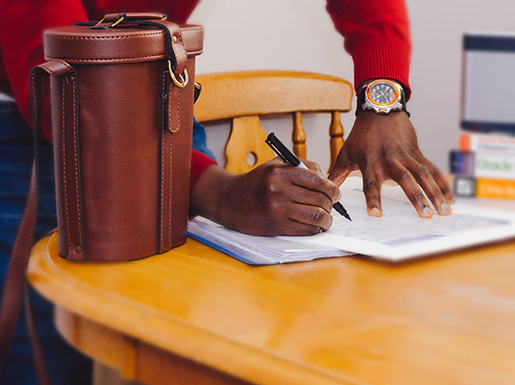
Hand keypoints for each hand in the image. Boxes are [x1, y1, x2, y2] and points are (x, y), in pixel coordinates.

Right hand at [190, 158, 341, 235]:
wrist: (230, 200)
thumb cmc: (255, 182)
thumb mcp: (275, 165)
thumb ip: (301, 166)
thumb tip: (326, 178)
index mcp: (280, 172)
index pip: (317, 181)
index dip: (332, 188)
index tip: (336, 192)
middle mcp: (279, 190)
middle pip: (319, 199)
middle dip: (331, 204)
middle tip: (332, 205)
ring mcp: (277, 209)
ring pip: (316, 216)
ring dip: (327, 219)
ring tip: (326, 218)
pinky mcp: (276, 226)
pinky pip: (306, 230)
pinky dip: (316, 229)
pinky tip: (316, 226)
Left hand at [328, 111, 453, 217]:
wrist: (380, 109)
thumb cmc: (362, 134)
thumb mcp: (346, 153)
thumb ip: (336, 174)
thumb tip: (325, 189)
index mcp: (371, 162)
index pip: (371, 184)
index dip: (373, 199)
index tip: (376, 214)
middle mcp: (390, 160)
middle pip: (405, 180)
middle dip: (416, 198)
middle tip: (426, 215)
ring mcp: (406, 156)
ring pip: (424, 175)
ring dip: (435, 193)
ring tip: (444, 210)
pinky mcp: (418, 153)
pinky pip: (432, 170)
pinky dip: (442, 184)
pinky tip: (450, 198)